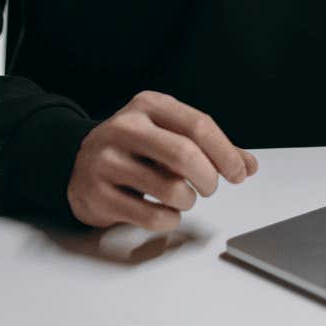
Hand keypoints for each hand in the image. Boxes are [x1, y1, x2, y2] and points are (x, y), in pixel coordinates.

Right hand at [66, 90, 257, 230]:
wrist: (77, 163)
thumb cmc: (135, 148)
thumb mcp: (168, 133)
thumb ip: (210, 148)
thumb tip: (249, 165)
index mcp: (148, 105)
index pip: (198, 124)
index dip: (225, 152)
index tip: (239, 173)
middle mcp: (125, 128)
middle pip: (184, 154)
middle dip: (209, 178)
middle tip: (210, 187)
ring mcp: (107, 161)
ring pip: (170, 189)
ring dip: (188, 201)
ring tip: (184, 198)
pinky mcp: (97, 194)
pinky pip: (150, 216)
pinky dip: (169, 219)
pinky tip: (166, 212)